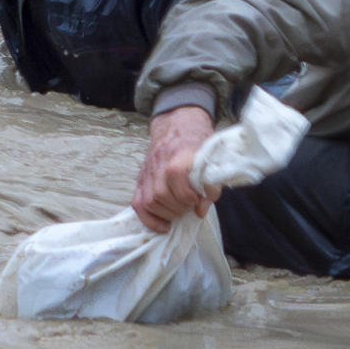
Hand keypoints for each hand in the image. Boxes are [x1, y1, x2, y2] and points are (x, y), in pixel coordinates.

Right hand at [131, 104, 220, 231]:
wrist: (178, 123)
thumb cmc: (198, 141)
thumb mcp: (211, 157)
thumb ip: (210, 185)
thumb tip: (200, 210)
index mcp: (178, 152)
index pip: (175, 176)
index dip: (187, 194)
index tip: (198, 200)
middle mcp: (159, 161)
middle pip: (161, 194)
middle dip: (178, 208)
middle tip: (190, 207)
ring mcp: (147, 170)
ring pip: (149, 201)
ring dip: (166, 213)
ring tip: (180, 211)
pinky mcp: (142, 178)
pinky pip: (138, 204)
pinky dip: (149, 219)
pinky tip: (163, 225)